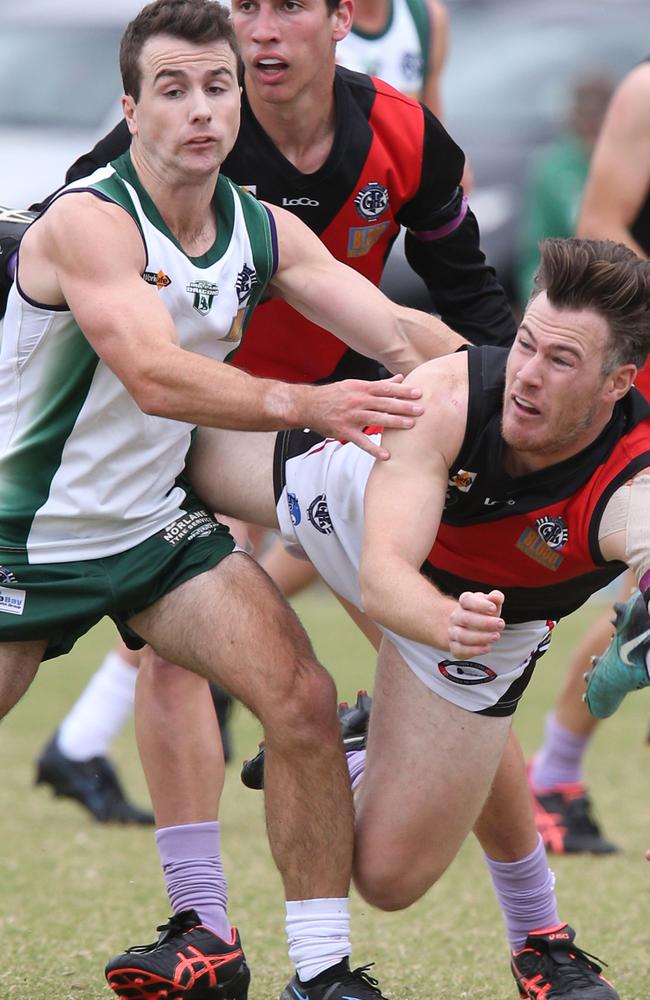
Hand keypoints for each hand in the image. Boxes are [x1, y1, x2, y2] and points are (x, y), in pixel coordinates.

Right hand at [309, 375, 423, 459]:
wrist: (307, 405)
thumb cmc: (333, 395)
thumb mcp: (355, 385)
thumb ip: (379, 384)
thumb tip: (400, 379)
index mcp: (361, 389)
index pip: (386, 388)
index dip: (403, 391)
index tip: (419, 393)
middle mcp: (357, 401)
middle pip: (384, 403)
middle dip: (404, 406)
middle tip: (421, 410)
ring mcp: (351, 417)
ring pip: (376, 419)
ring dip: (394, 423)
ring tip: (410, 426)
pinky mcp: (344, 431)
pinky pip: (361, 442)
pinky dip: (374, 449)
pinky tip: (386, 455)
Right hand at [447, 589, 504, 659]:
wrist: (468, 628)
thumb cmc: (483, 614)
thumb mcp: (491, 604)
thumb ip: (496, 598)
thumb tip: (496, 596)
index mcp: (464, 603)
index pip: (467, 600)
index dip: (480, 604)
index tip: (493, 608)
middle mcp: (456, 617)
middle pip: (466, 619)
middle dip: (485, 622)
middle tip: (501, 624)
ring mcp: (453, 632)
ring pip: (462, 636)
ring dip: (481, 637)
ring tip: (496, 636)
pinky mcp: (455, 647)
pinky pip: (461, 650)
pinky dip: (474, 650)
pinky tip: (487, 648)